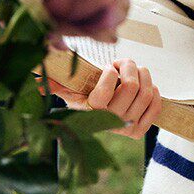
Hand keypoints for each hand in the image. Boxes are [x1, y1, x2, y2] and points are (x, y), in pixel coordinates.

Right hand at [41, 59, 162, 141]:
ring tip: (134, 70)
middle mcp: (109, 121)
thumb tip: (38, 81)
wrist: (97, 118)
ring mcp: (125, 127)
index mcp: (90, 111)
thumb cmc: (83, 97)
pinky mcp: (139, 129)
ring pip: (146, 92)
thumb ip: (54, 83)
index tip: (108, 68)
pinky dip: (155, 90)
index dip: (111, 72)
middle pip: (131, 86)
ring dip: (143, 74)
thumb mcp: (67, 89)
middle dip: (129, 66)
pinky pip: (155, 106)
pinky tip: (146, 84)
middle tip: (123, 63)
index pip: (107, 89)